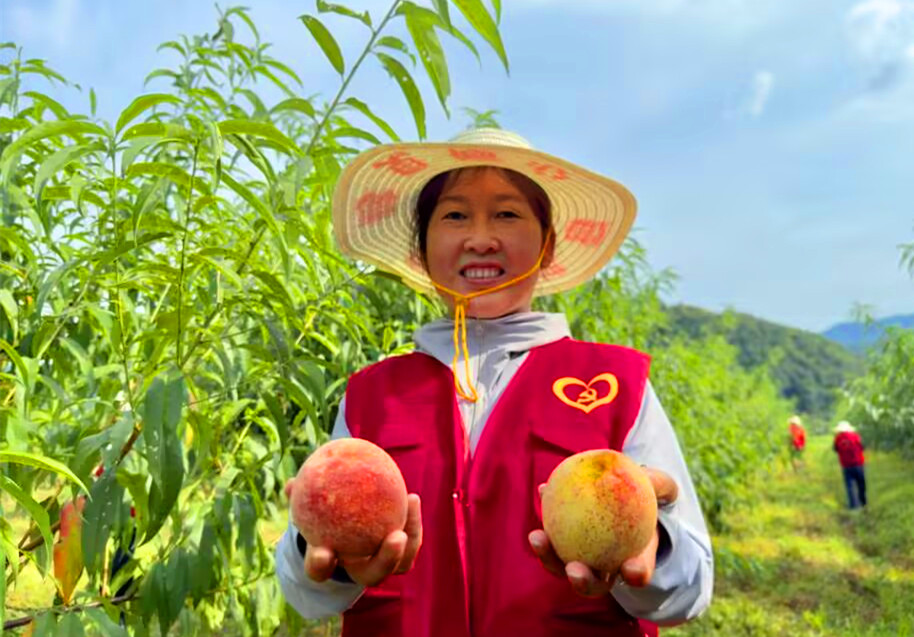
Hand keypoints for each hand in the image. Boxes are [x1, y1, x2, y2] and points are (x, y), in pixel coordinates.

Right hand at [286, 478, 422, 586]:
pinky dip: (413, 523)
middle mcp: (359, 571)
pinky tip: (412, 497)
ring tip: (411, 505)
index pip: (320, 570)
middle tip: (396, 537)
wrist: (346, 536)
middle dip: (386, 560)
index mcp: (332, 564)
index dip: (320, 565)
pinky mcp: (400, 555)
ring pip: (400, 564)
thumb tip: (290, 484)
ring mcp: (382, 565)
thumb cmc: (325, 520)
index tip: (322, 553)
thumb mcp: (310, 510)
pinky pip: (411, 543)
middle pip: (373, 575)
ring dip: (409, 540)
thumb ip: (300, 500)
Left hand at [528, 467, 677, 597]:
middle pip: (594, 585)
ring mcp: (581, 560)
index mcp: (635, 560)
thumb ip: (658, 483)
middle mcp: (606, 568)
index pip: (638, 574)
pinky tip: (543, 490)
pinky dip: (546, 517)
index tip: (631, 568)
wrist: (622, 494)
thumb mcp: (657, 486)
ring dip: (548, 557)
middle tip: (574, 569)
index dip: (636, 575)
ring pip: (563, 567)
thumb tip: (647, 476)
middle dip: (583, 582)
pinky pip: (551, 536)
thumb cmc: (644, 493)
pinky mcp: (561, 544)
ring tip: (537, 537)